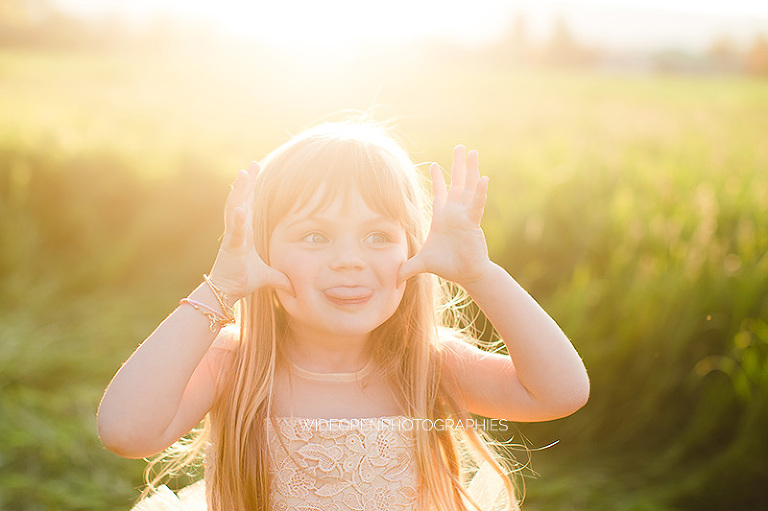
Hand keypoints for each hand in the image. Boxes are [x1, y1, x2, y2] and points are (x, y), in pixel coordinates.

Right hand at [208, 162, 293, 302]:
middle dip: (247, 183)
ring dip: (239, 192)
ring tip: (242, 175)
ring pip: (234, 209)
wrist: (227, 292)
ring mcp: (232, 237)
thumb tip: (295, 286)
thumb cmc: (243, 280)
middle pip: (242, 200)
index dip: (252, 188)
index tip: (256, 171)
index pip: (250, 205)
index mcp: (246, 232)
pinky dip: (236, 220)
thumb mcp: (268, 276)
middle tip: (252, 165)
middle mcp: (238, 230)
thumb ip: (281, 277)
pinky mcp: (230, 247)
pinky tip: (240, 209)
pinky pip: (234, 231)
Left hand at [398, 145, 492, 285]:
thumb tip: (393, 279)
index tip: (433, 164)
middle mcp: (454, 213)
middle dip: (458, 165)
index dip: (437, 179)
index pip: (440, 193)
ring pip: (468, 188)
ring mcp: (464, 215)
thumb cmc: (447, 266)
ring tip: (473, 152)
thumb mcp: (422, 264)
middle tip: (460, 147)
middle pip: (457, 183)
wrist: (466, 274)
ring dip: (471, 170)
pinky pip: (477, 205)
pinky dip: (480, 192)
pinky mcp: (472, 222)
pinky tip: (484, 179)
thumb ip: (407, 268)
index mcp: (442, 218)